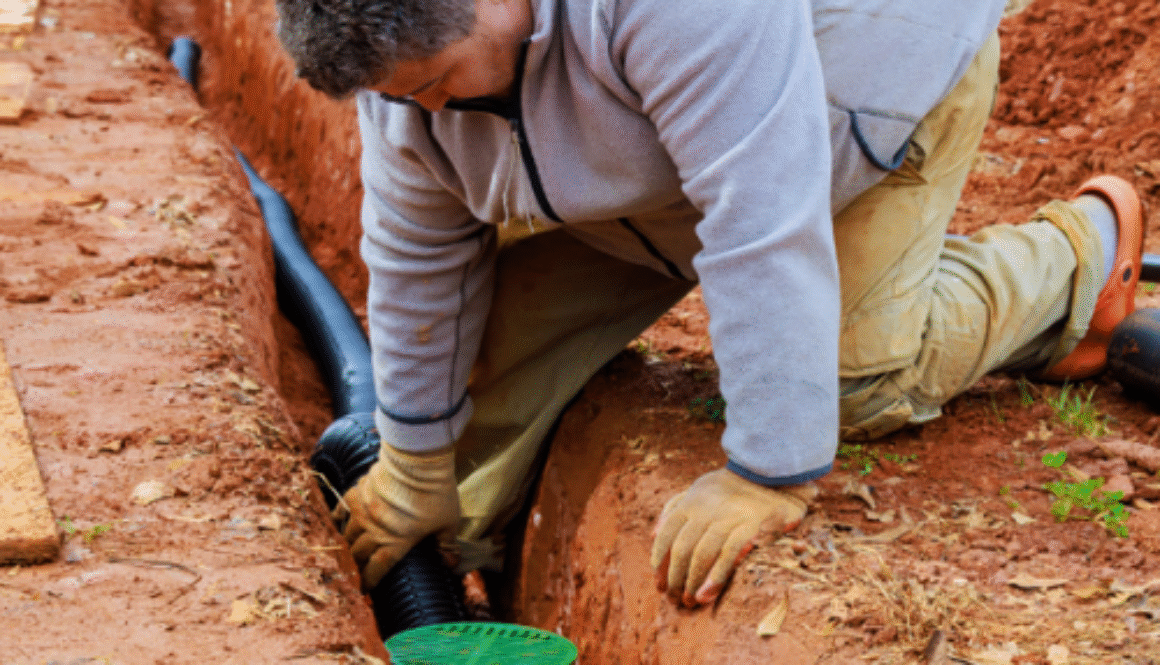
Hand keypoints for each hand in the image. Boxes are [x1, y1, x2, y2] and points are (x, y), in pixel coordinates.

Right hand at [340, 443, 459, 588]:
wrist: (418, 461)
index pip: (377, 569)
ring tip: (349, 549)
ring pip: (348, 534)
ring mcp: (364, 511)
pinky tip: (338, 521)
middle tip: (356, 570)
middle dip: (357, 565)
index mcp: (397, 542)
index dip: (369, 581)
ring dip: (348, 544)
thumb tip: (451, 564)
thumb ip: (446, 545)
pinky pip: (342, 508)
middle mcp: (375, 530)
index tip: (364, 589)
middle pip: (359, 554)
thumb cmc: (436, 494)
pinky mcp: (358, 492)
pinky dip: (339, 517)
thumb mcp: (448, 522)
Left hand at [650, 469, 815, 606]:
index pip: (666, 535)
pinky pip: (728, 555)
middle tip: (674, 598)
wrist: (768, 474)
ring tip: (690, 600)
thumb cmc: (729, 488)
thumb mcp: (697, 489)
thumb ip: (673, 508)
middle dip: (675, 577)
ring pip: (702, 554)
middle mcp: (705, 511)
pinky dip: (715, 576)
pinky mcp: (749, 527)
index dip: (660, 561)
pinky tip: (707, 594)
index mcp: (691, 503)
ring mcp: (727, 518)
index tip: (658, 582)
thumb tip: (652, 534)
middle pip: (682, 548)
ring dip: (692, 581)